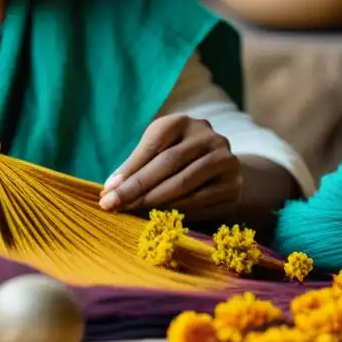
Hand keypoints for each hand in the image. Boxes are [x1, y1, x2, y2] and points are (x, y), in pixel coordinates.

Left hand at [98, 113, 240, 221]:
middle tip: (114, 206)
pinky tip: (158, 220)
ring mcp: (225, 161)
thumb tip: (109, 190)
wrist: (220, 168)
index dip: (130, 168)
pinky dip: (175, 213)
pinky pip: (200, 203)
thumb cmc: (177, 158)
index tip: (108, 192)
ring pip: (185, 185)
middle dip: (137, 188)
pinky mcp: (233, 186)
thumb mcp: (157, 151)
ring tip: (132, 214)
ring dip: (154, 203)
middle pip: (168, 163)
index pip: (154, 143)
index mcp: (183, 121)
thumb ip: (135, 166)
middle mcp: (208, 136)